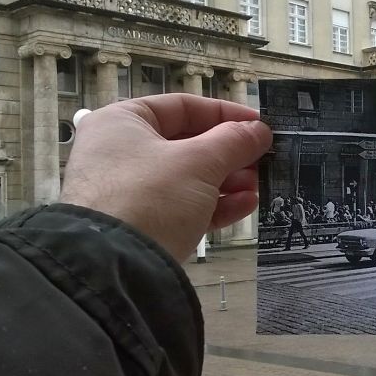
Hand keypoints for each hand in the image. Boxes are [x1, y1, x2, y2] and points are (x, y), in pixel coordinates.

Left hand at [60, 94, 271, 262]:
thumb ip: (234, 142)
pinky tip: (245, 205)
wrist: (114, 268)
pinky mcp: (142, 224)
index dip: (225, 114)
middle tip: (262, 159)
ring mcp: (130, 191)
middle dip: (230, 153)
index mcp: (123, 123)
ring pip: (189, 178)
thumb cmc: (150, 197)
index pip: (182, 107)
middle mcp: (121, 153)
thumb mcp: (199, 162)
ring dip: (228, 180)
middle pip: (188, 144)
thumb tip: (260, 131)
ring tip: (257, 185)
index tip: (258, 125)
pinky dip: (214, 204)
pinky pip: (183, 206)